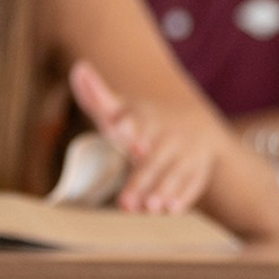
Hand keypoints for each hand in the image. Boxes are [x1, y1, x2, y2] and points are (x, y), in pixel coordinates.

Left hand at [69, 61, 220, 214]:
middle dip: (140, 180)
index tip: (127, 138)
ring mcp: (186, 153)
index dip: (131, 129)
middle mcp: (168, 135)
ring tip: (148, 209)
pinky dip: (182, 197)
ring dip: (162, 191)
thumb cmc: (143, 119)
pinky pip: (192, 184)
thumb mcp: (122, 106)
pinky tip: (170, 210)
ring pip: (174, 174)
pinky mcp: (198, 170)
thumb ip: (97, 96)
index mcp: (146, 117)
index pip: (137, 121)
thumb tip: (79, 67)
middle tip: (124, 203)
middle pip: (153, 160)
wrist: (196, 124)